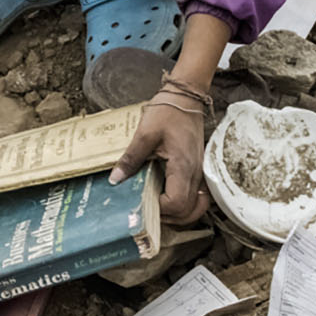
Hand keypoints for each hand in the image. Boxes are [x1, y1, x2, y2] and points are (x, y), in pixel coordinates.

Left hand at [112, 97, 211, 224]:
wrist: (185, 98)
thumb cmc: (167, 112)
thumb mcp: (144, 133)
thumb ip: (131, 158)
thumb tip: (115, 179)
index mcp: (183, 167)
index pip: (176, 203)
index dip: (160, 208)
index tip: (145, 200)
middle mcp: (196, 174)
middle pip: (188, 212)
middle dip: (169, 217)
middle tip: (149, 209)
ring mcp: (200, 173)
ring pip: (196, 207)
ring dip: (179, 214)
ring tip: (159, 206)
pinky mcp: (198, 170)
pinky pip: (197, 196)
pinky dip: (186, 204)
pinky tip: (169, 196)